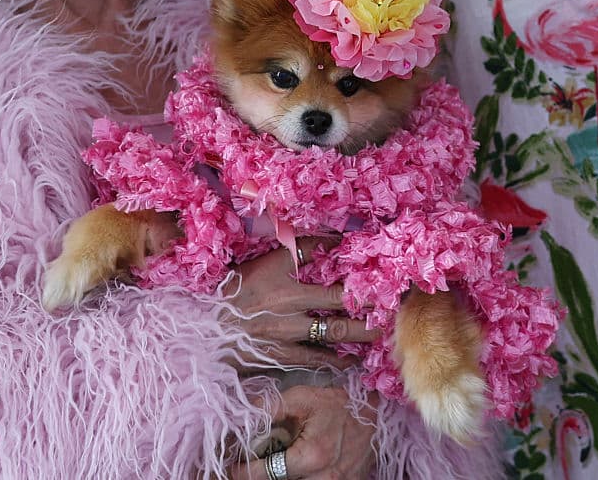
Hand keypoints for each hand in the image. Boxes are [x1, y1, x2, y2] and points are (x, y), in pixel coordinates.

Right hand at [223, 237, 377, 370]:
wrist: (207, 330)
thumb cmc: (233, 293)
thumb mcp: (261, 265)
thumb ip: (295, 251)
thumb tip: (328, 238)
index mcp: (284, 279)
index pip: (325, 269)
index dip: (352, 269)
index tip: (374, 269)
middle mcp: (291, 306)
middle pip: (340, 303)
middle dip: (368, 303)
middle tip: (391, 302)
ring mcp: (289, 333)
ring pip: (335, 331)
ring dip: (360, 331)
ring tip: (380, 330)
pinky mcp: (283, 355)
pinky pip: (317, 358)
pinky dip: (336, 358)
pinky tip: (350, 359)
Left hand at [229, 385, 377, 479]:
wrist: (374, 413)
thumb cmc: (336, 404)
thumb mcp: (301, 398)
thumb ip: (269, 408)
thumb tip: (240, 417)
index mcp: (313, 455)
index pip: (268, 473)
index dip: (244, 472)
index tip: (233, 468)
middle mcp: (326, 478)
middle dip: (261, 477)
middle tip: (249, 467)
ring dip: (281, 478)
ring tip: (270, 467)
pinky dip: (299, 479)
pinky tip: (292, 470)